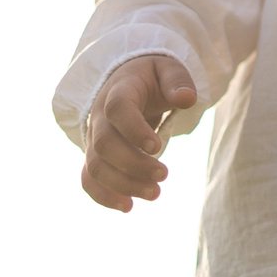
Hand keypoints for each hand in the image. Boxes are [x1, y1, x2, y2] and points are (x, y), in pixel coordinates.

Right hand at [80, 54, 195, 211]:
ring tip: (155, 194)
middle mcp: (100, 116)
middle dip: (133, 164)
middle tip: (164, 175)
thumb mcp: (168, 69)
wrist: (127, 83)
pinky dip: (103, 196)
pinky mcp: (94, 156)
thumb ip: (177, 81)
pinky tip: (128, 207)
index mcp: (119, 91)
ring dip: (122, 184)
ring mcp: (94, 138)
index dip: (133, 130)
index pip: (118, 109)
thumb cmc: (152, 78)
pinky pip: (89, 179)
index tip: (156, 147)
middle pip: (105, 144)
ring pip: (96, 166)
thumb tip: (187, 98)